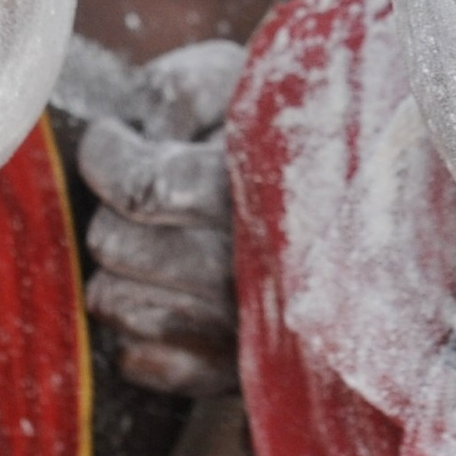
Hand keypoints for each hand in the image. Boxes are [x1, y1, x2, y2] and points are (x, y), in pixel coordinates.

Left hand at [57, 37, 246, 395]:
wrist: (350, 198)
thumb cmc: (268, 132)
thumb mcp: (233, 82)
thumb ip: (179, 92)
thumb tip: (133, 133)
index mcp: (257, 189)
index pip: (141, 188)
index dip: (105, 157)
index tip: (110, 138)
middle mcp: (250, 267)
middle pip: (116, 244)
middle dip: (111, 207)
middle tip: (141, 188)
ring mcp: (238, 327)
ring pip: (112, 301)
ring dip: (118, 266)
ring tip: (156, 236)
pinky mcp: (226, 373)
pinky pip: (139, 360)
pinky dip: (138, 326)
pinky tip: (167, 290)